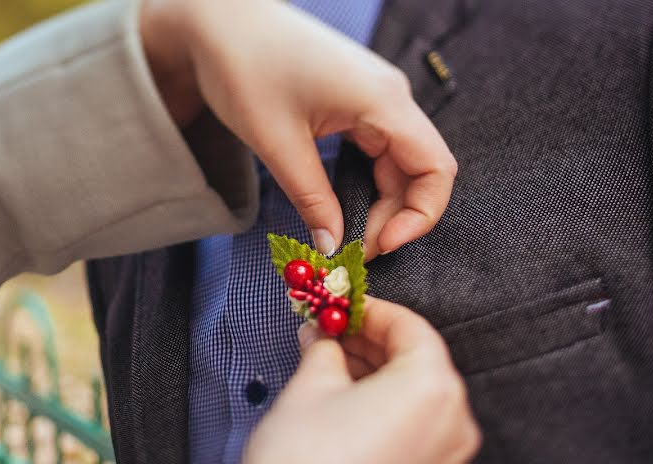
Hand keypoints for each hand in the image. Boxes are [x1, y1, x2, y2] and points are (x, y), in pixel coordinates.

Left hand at [140, 0, 456, 258]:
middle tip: (353, 251)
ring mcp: (374, 97)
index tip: (383, 246)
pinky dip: (364, 184)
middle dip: (393, 217)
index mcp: (383, 100)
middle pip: (418, 171)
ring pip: (397, 164)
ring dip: (378, 204)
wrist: (217, 22)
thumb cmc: (244, 67)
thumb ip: (313, 201)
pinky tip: (341, 205)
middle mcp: (389, 96)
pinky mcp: (356, 101)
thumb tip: (333, 248)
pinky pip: (376, 151)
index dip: (420, 216)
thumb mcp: (278, 144)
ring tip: (346, 234)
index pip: (435, 168)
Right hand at [230, 297, 479, 463]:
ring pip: (420, 398)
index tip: (344, 307)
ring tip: (334, 368)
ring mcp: (448, 461)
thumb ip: (325, 348)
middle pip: (420, 364)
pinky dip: (390, 411)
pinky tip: (350, 406)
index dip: (373, 312)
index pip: (412, 329)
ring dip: (381, 377)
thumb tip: (325, 334)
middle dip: (374, 345)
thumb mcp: (310, 386)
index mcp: (432, 389)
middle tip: (333, 334)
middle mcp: (455, 424)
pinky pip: (419, 431)